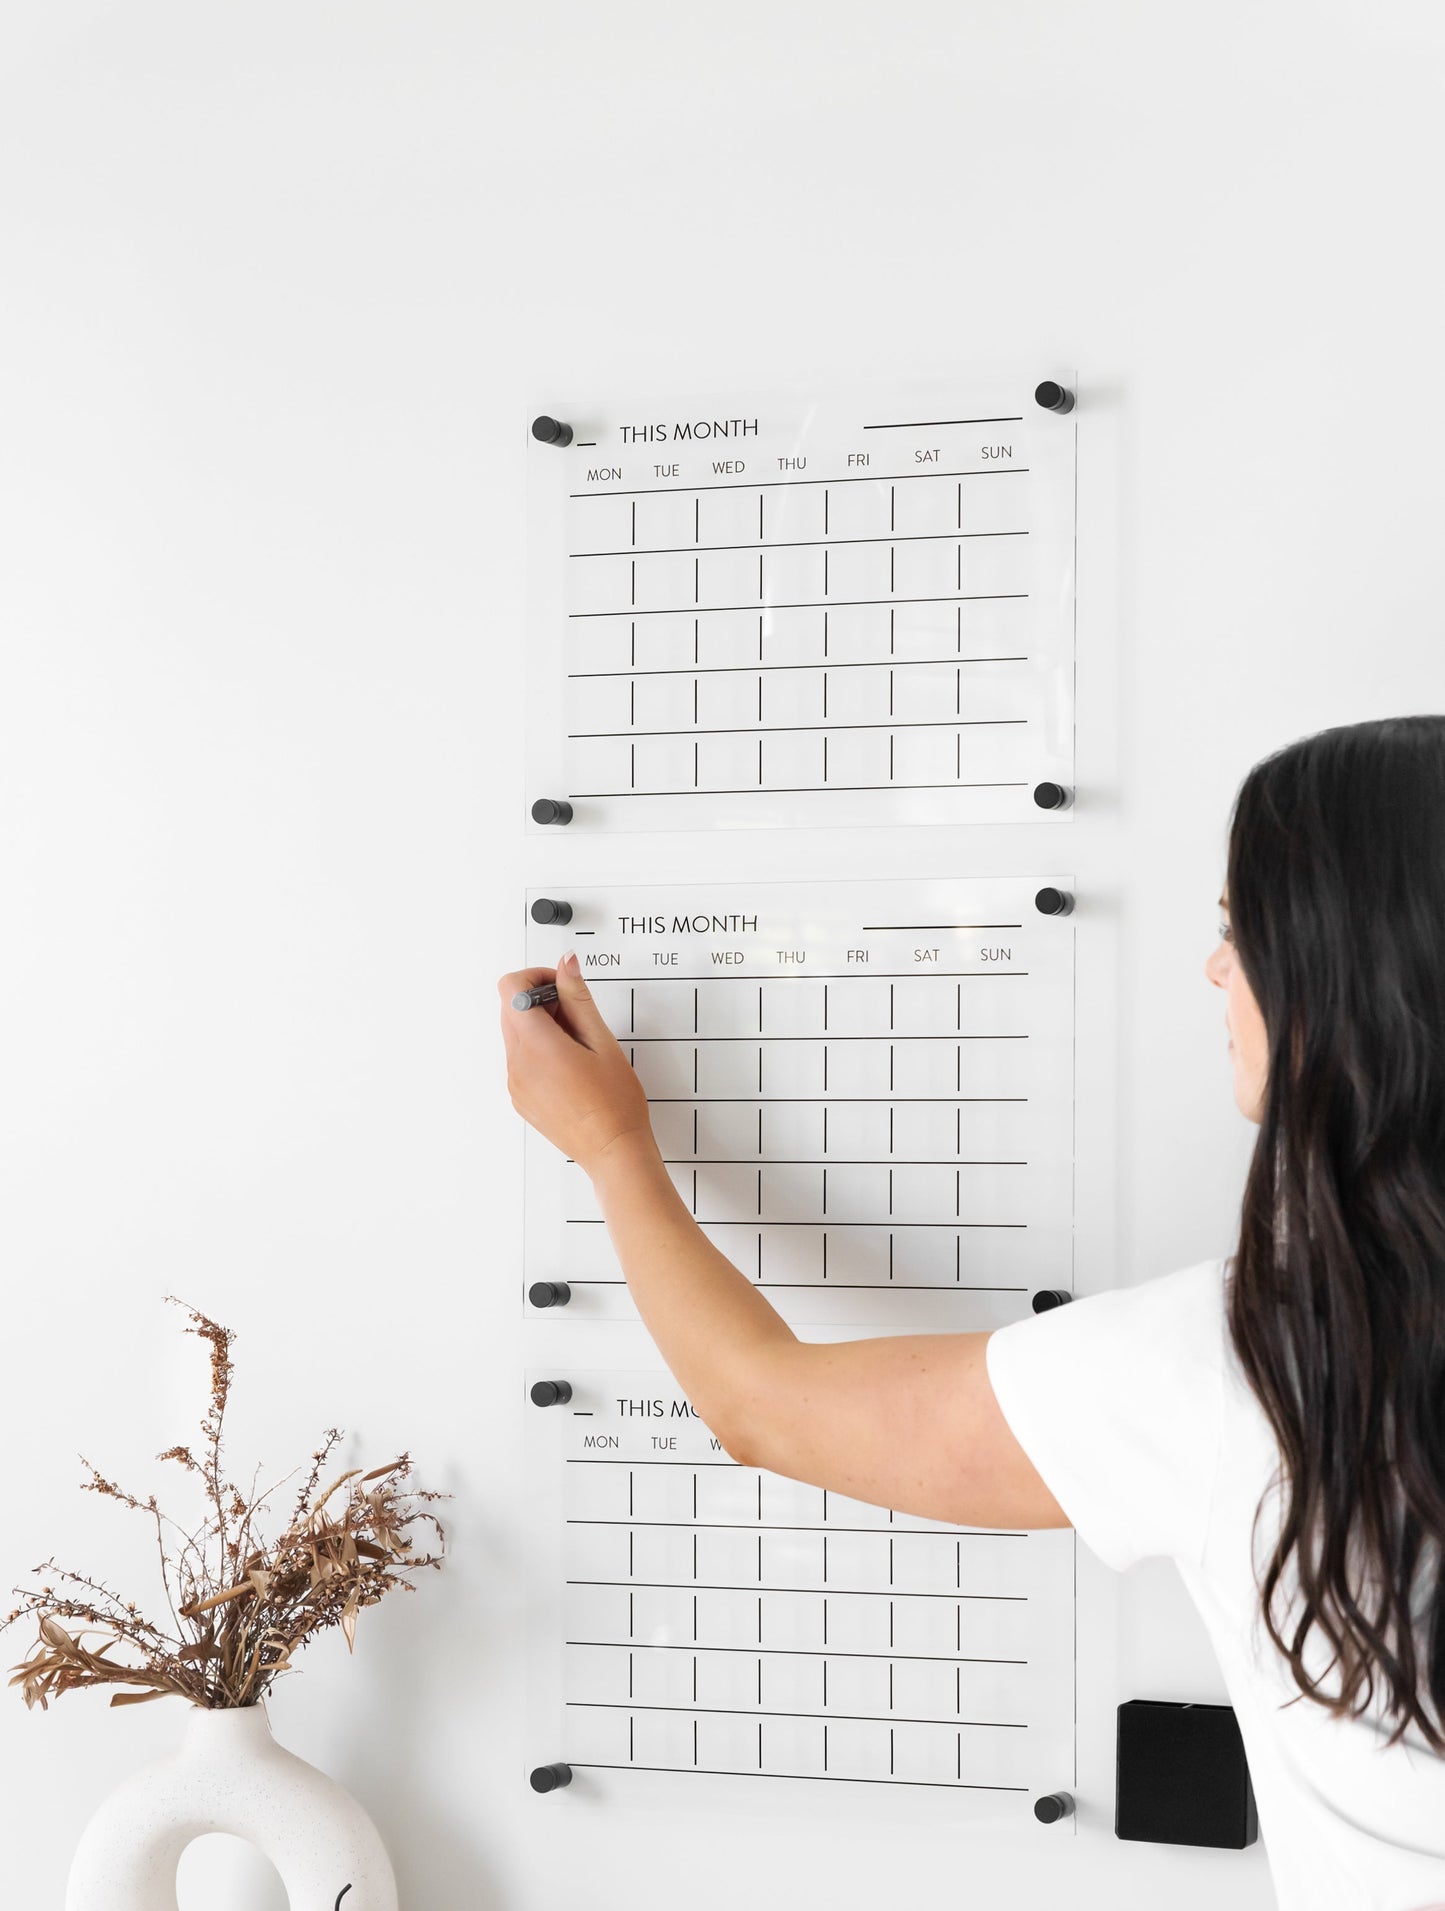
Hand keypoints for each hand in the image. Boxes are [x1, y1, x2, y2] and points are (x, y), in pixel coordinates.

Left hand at [497, 953, 657, 1175]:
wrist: (613, 1151)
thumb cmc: (615, 1104)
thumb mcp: (602, 1041)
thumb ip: (578, 998)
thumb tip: (565, 965)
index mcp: (536, 1046)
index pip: (510, 988)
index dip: (535, 977)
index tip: (560, 986)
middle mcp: (517, 1064)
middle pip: (510, 1009)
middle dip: (539, 1001)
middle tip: (575, 1014)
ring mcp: (515, 1083)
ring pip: (515, 1034)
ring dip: (540, 1027)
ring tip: (578, 1044)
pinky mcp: (519, 1097)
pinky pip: (520, 1060)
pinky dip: (538, 1051)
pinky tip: (570, 1065)